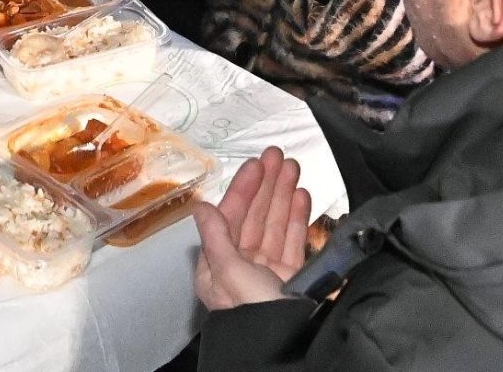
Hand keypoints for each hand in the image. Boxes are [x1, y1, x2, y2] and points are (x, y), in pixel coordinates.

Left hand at [192, 147, 311, 311]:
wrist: (287, 345)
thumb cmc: (252, 314)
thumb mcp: (228, 272)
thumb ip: (216, 237)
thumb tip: (199, 207)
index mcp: (219, 268)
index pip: (230, 218)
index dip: (243, 189)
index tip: (256, 165)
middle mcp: (242, 269)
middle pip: (255, 217)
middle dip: (267, 185)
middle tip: (278, 157)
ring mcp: (268, 274)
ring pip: (276, 225)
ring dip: (284, 195)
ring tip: (293, 170)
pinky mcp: (292, 280)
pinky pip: (294, 242)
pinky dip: (299, 218)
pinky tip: (302, 198)